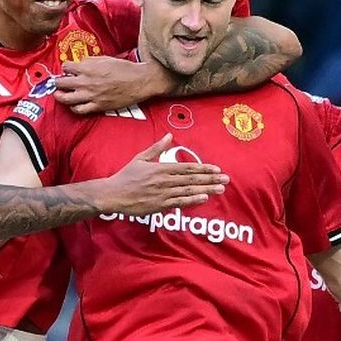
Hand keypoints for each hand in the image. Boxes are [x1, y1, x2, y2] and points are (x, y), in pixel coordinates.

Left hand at [55, 56, 171, 113]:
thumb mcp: (105, 58)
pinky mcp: (97, 106)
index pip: (66, 67)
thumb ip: (90, 61)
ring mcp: (91, 95)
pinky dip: (73, 108)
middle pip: (61, 83)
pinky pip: (79, 110)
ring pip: (66, 98)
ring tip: (59, 95)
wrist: (138, 81)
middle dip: (57, 82)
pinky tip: (73, 105)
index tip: (66, 70)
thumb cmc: (124, 68)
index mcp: (88, 68)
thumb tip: (81, 63)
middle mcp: (86, 81)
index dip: (65, 68)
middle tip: (57, 83)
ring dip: (60, 96)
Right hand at [99, 134, 227, 214]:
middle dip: (210, 179)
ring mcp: (163, 193)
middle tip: (226, 179)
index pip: (187, 167)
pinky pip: (179, 202)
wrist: (114, 194)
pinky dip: (193, 200)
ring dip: (206, 189)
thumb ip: (157, 148)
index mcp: (161, 168)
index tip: (216, 169)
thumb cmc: (126, 176)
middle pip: (192, 178)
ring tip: (220, 189)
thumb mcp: (140, 158)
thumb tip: (169, 135)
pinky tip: (204, 198)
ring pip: (189, 190)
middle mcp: (164, 180)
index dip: (203, 168)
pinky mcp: (160, 205)